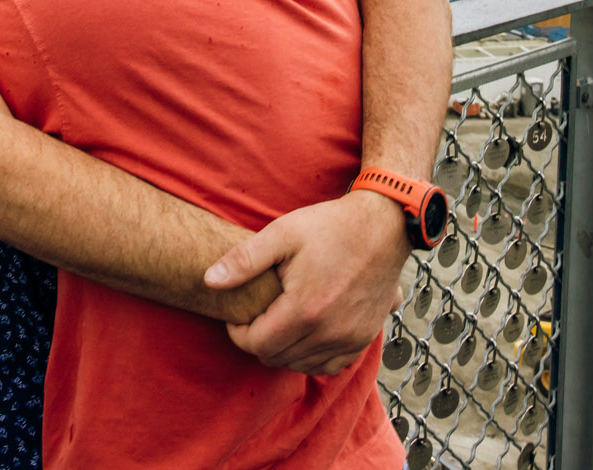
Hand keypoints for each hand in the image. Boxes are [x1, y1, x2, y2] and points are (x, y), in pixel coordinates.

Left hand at [203, 192, 408, 375]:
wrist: (383, 226)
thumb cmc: (330, 226)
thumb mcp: (282, 233)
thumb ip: (243, 260)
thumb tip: (209, 281)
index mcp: (305, 310)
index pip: (258, 344)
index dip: (238, 333)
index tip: (236, 316)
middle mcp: (329, 332)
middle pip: (277, 358)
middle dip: (258, 341)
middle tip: (255, 316)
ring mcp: (350, 338)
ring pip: (301, 365)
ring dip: (283, 350)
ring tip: (277, 322)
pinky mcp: (364, 337)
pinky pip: (330, 366)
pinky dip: (311, 357)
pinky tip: (303, 334)